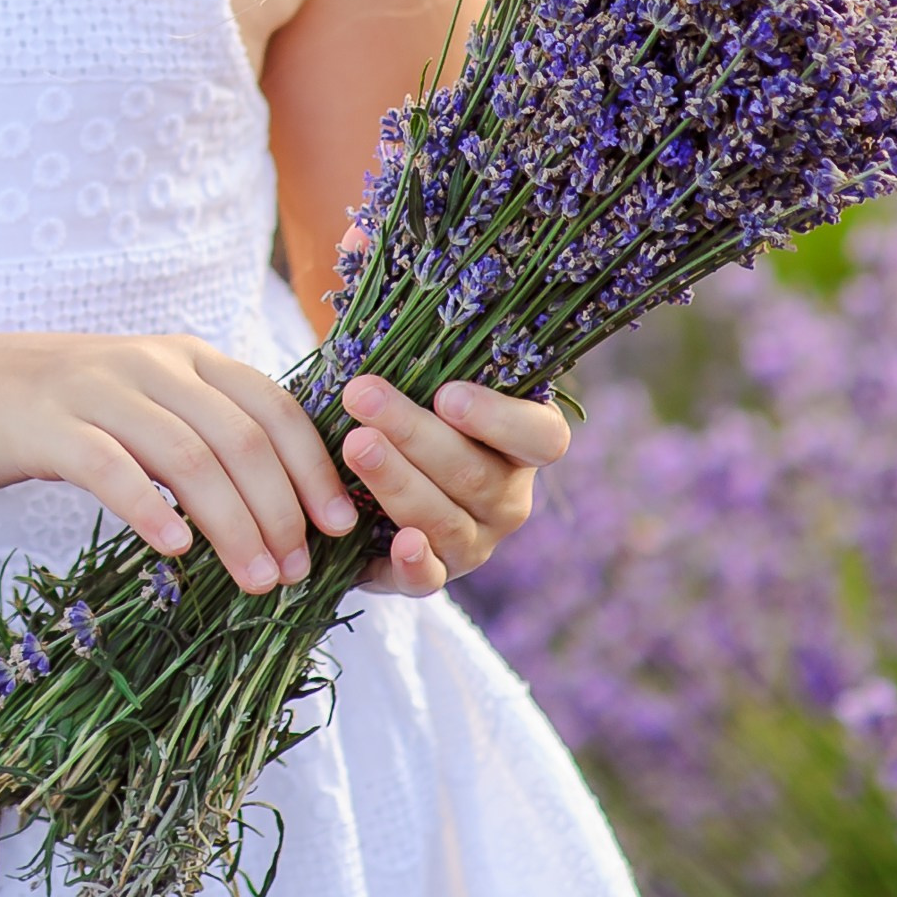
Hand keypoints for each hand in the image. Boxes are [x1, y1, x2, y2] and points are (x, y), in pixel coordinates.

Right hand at [0, 332, 358, 597]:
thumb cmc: (62, 411)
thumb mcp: (145, 402)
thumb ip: (205, 429)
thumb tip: (286, 496)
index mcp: (186, 357)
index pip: (272, 406)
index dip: (314, 467)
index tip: (341, 527)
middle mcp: (150, 365)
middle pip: (239, 438)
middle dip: (281, 509)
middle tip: (298, 571)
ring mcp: (97, 391)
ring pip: (187, 457)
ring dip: (232, 525)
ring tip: (256, 579)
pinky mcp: (48, 427)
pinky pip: (111, 468)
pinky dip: (149, 509)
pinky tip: (174, 552)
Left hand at [337, 376, 568, 595]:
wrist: (373, 473)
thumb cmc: (408, 409)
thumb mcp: (425, 382)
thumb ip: (428, 362)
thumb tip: (395, 317)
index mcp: (520, 446)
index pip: (541, 437)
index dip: (498, 419)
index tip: (446, 395)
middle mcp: (508, 498)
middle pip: (474, 473)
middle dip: (412, 433)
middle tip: (363, 396)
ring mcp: (474, 542)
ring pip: (445, 519)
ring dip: (397, 480)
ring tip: (355, 444)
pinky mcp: (434, 575)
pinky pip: (429, 579)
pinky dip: (415, 562)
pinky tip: (398, 541)